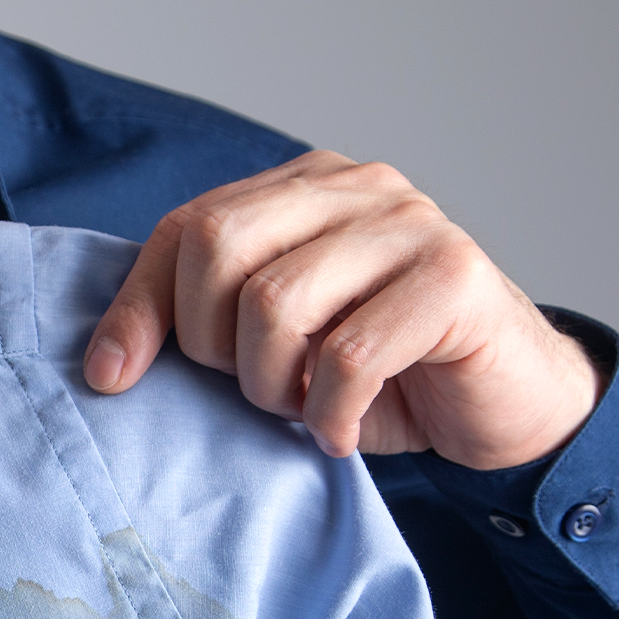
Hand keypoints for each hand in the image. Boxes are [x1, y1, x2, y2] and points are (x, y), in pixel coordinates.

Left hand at [81, 151, 600, 469]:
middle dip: (212, 343)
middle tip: (253, 392)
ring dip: (271, 383)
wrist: (511, 408)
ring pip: (276, 301)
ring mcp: (411, 224)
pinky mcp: (454, 278)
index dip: (139, 305)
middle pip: (219, 246)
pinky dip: (328, 412)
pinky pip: (348, 353)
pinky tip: (338, 432)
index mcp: (303, 187)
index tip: (111, 377)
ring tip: (300, 409)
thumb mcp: (280, 347)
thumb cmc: (386, 377)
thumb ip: (213, 321)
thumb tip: (106, 361)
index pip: (186, 226)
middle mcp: (356, 186)